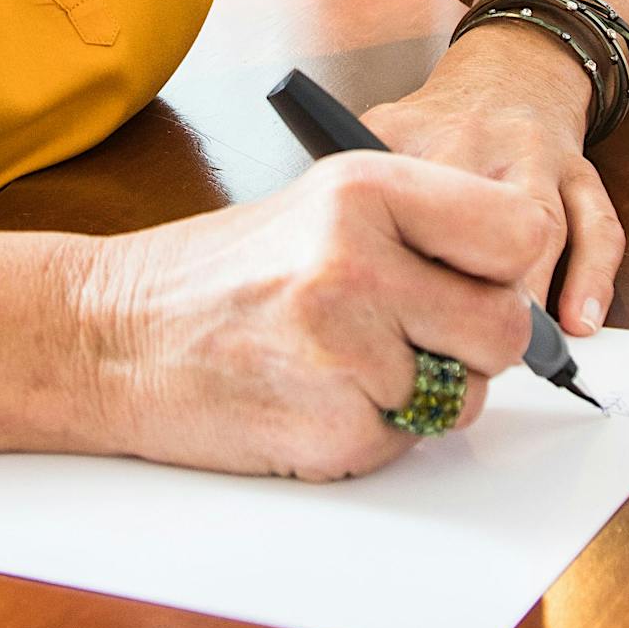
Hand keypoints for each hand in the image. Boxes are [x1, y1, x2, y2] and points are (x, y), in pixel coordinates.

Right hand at [78, 152, 551, 480]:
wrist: (110, 332)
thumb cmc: (219, 272)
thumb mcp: (320, 210)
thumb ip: (418, 232)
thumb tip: (518, 280)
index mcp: (365, 187)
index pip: (517, 230)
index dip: (506, 266)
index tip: (479, 278)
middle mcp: (361, 259)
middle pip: (504, 326)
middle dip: (470, 344)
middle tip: (409, 333)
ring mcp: (346, 347)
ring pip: (464, 394)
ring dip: (418, 392)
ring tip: (338, 360)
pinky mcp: (333, 424)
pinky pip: (406, 441)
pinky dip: (370, 431)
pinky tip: (309, 394)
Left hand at [361, 26, 625, 337]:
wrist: (510, 69)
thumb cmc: (432, 127)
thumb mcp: (373, 135)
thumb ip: (348, 190)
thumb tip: (317, 268)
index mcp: (410, 135)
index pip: (393, 195)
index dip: (392, 259)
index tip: (384, 311)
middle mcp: (474, 142)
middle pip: (471, 212)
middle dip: (465, 286)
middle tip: (454, 348)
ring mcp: (533, 156)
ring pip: (539, 223)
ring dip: (528, 292)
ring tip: (509, 349)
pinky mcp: (580, 173)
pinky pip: (597, 227)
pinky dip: (592, 280)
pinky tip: (578, 324)